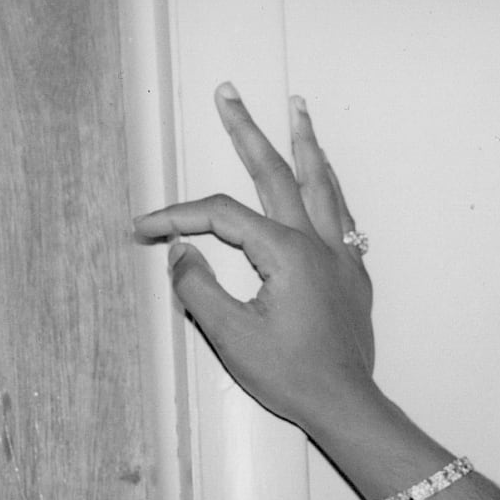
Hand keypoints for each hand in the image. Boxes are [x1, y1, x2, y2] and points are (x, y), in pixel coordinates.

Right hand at [134, 84, 380, 432]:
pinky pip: (343, 217)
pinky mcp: (355, 279)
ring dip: (307, 144)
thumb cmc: (293, 377)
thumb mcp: (231, 336)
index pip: (221, 217)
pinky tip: (326, 180)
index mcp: (286, 254)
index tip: (144, 230)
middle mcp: (318, 245)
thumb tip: (180, 254)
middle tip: (228, 93)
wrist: (346, 406)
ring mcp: (342, 259)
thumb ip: (198, 288)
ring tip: (298, 108)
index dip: (177, 218)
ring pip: (323, 186)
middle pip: (277, 173)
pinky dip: (330, 189)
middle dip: (248, 131)